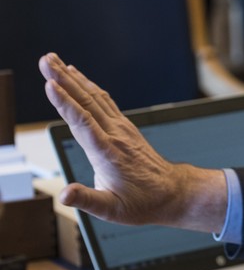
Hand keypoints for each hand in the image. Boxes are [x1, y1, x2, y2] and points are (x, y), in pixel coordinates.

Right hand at [39, 53, 226, 231]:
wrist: (173, 193)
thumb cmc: (144, 203)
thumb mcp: (112, 209)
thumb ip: (87, 200)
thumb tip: (64, 195)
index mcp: (107, 154)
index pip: (83, 123)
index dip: (65, 103)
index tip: (50, 84)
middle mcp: (115, 136)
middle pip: (86, 102)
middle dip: (64, 80)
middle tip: (45, 60)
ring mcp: (122, 129)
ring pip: (95, 97)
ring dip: (74, 77)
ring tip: (54, 60)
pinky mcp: (125, 127)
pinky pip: (104, 101)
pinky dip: (88, 86)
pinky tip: (78, 76)